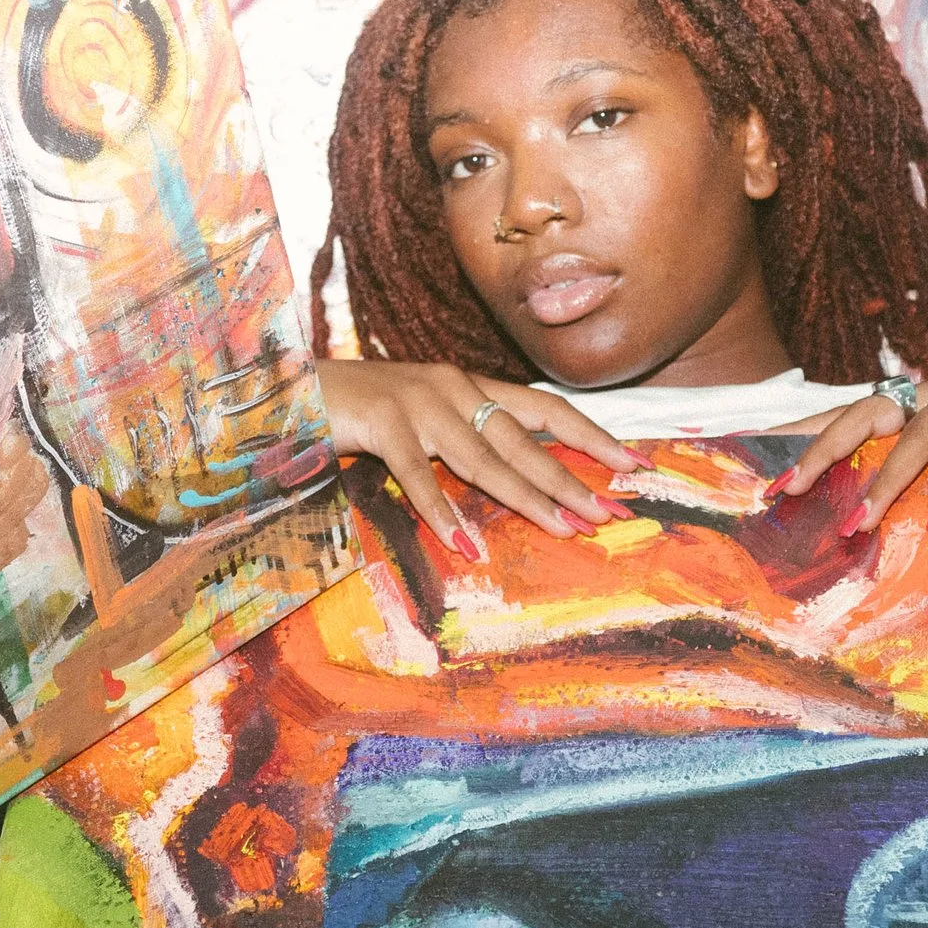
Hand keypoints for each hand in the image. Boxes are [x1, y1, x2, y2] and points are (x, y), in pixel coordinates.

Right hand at [318, 360, 639, 552]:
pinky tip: (466, 542)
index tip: (636, 465)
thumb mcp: (425, 421)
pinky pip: (418, 474)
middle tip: (612, 512)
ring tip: (566, 527)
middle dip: (571, 478)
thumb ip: (467, 441)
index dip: (593, 436)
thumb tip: (519, 479)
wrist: (292, 385)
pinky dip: (442, 511)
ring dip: (528, 497)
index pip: (546, 408)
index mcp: (469, 385)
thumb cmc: (362, 411)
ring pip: (484, 458)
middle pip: (525, 440)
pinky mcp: (382, 422)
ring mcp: (419, 402)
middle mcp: (453, 388)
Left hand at [778, 360, 927, 531]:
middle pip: (865, 410)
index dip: (811, 440)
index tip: (769, 474)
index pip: (856, 417)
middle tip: (786, 491)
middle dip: (822, 451)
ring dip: (882, 479)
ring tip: (855, 524)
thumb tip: (904, 542)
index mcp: (927, 403)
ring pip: (915, 428)